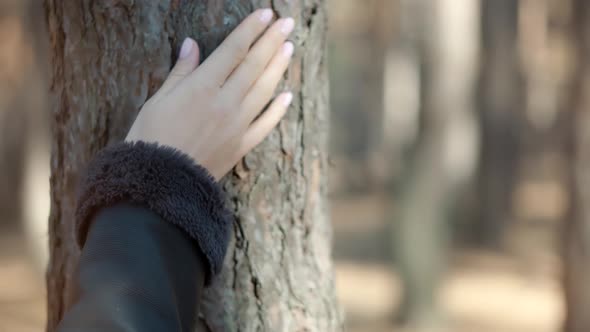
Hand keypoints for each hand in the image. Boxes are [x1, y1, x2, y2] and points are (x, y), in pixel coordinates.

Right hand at [126, 8, 294, 179]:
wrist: (159, 184)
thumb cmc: (150, 138)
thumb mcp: (158, 100)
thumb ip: (181, 72)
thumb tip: (192, 44)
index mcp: (202, 87)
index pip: (233, 50)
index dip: (251, 30)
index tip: (266, 14)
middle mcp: (225, 103)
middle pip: (254, 66)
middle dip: (272, 41)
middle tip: (287, 23)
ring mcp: (237, 125)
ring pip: (264, 90)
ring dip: (278, 67)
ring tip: (290, 47)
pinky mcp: (241, 146)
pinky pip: (265, 124)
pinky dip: (278, 109)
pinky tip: (287, 95)